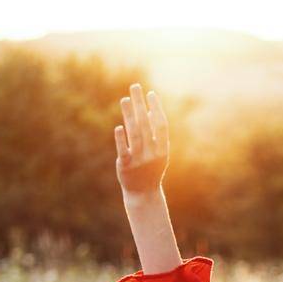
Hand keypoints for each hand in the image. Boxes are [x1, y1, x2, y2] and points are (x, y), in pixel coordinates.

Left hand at [115, 83, 168, 199]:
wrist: (143, 194)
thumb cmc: (151, 170)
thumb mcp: (158, 153)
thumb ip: (155, 134)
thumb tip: (149, 109)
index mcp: (163, 150)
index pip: (161, 125)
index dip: (156, 108)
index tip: (150, 94)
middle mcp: (152, 154)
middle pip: (146, 124)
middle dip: (140, 104)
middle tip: (135, 87)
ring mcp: (139, 160)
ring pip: (134, 133)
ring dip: (129, 114)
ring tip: (124, 99)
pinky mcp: (126, 166)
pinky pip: (123, 150)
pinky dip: (121, 138)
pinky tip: (119, 126)